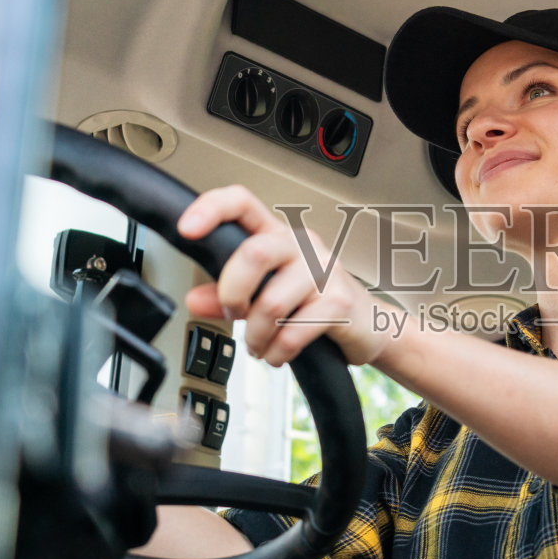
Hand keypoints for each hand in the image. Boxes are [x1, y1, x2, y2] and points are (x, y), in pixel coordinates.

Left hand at [176, 185, 395, 367]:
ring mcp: (324, 271)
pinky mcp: (339, 301)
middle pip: (255, 253)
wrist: (371, 325)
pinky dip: (278, 351)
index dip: (212, 209)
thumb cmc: (317, 304)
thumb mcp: (267, 296)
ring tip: (259, 345)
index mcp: (278, 236)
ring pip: (271, 302)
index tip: (186, 228)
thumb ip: (228, 295)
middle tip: (234, 313)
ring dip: (256, 336)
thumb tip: (194, 300)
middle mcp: (302, 246)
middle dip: (232, 293)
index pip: (243, 203)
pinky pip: (294, 331)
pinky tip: (278, 354)